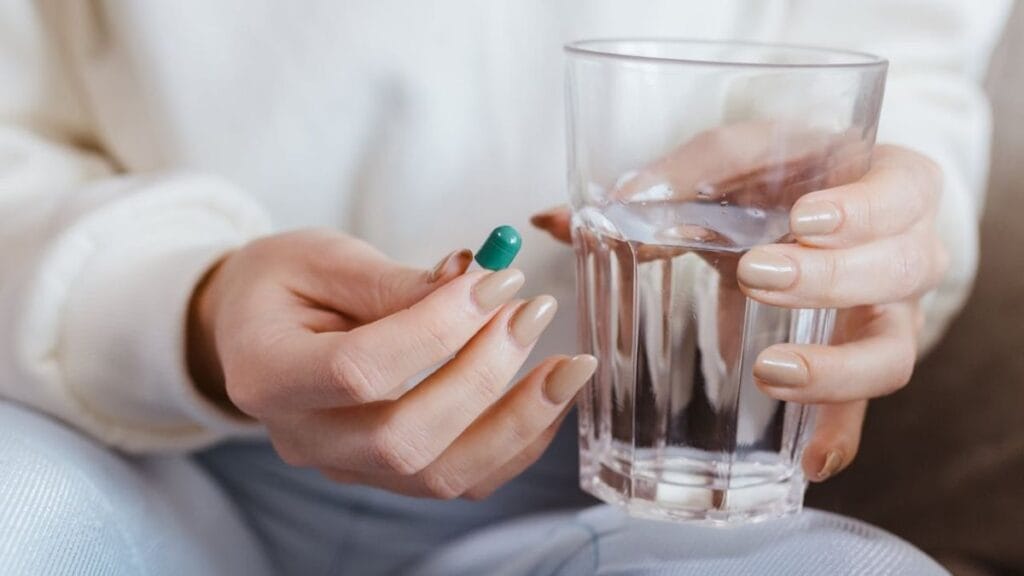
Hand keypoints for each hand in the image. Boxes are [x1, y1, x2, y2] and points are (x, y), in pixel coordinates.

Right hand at [187, 230, 596, 498]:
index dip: (437, 329)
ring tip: (568, 366)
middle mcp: (303, 438)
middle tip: (532, 312)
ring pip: (441, 476)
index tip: (497, 280)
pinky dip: (515, 445)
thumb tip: (476, 284)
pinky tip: (549, 398)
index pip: (359, 371)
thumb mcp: (321, 258)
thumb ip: (392, 280)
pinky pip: (459, 479)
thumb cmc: (282, 283)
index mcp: (268, 374)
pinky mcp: (384, 473)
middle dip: (485, 377)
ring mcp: (345, 466)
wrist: (255, 328)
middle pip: (405, 440)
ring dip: (517, 423)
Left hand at [532, 144, 945, 481]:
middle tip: (759, 275)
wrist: (813, 206)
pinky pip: (866, 405)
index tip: (804, 218)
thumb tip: (549, 219)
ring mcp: (888, 311)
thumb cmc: (776, 177)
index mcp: (880, 180)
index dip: (864, 207)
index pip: (902, 189)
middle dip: (831, 278)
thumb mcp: (728, 164)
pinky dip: (839, 433)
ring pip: (894, 348)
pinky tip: (808, 461)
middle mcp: (901, 249)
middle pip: (902, 269)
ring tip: (770, 373)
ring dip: (837, 368)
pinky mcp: (861, 357)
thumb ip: (655, 186)